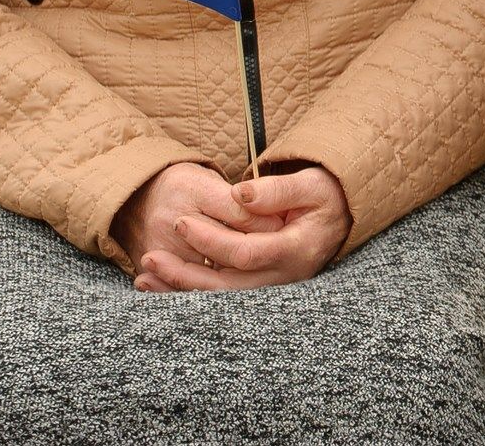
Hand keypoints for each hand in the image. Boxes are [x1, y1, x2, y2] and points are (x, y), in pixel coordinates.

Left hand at [133, 165, 352, 291]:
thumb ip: (277, 189)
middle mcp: (284, 277)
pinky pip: (221, 298)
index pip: (244, 252)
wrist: (341, 216)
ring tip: (144, 277)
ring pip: (220, 299)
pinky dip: (189, 292)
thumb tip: (240, 195)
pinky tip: (160, 285)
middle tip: (149, 256)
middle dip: (184, 274)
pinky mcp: (260, 289)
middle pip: (227, 287)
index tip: (181, 222)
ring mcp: (272, 288)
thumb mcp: (310, 183)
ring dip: (180, 289)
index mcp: (296, 250)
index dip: (209, 240)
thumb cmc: (324, 196)